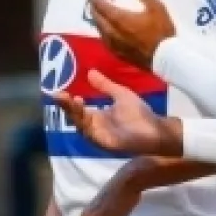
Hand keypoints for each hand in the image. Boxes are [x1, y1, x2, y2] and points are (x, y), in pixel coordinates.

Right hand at [50, 71, 181, 156]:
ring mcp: (99, 136)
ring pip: (80, 125)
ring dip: (73, 113)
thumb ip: (105, 85)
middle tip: (58, 94)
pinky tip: (83, 112)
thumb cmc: (141, 114)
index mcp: (97, 117)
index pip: (77, 109)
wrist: (157, 130)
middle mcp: (94, 127)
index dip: (67, 101)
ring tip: (70, 99)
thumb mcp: (121, 95)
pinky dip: (85, 124)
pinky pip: (91, 134)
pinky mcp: (105, 143)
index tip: (58, 91)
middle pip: (75, 117)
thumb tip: (90, 72)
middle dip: (66, 106)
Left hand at [86, 0, 174, 69]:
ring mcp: (114, 44)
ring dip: (96, 19)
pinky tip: (106, 30)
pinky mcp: (118, 53)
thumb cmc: (161, 31)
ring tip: (97, 12)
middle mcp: (112, 32)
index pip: (100, 5)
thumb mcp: (155, 7)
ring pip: (99, 29)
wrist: (166, 59)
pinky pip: (104, 39)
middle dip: (93, 6)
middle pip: (97, 17)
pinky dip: (102, 31)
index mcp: (119, 19)